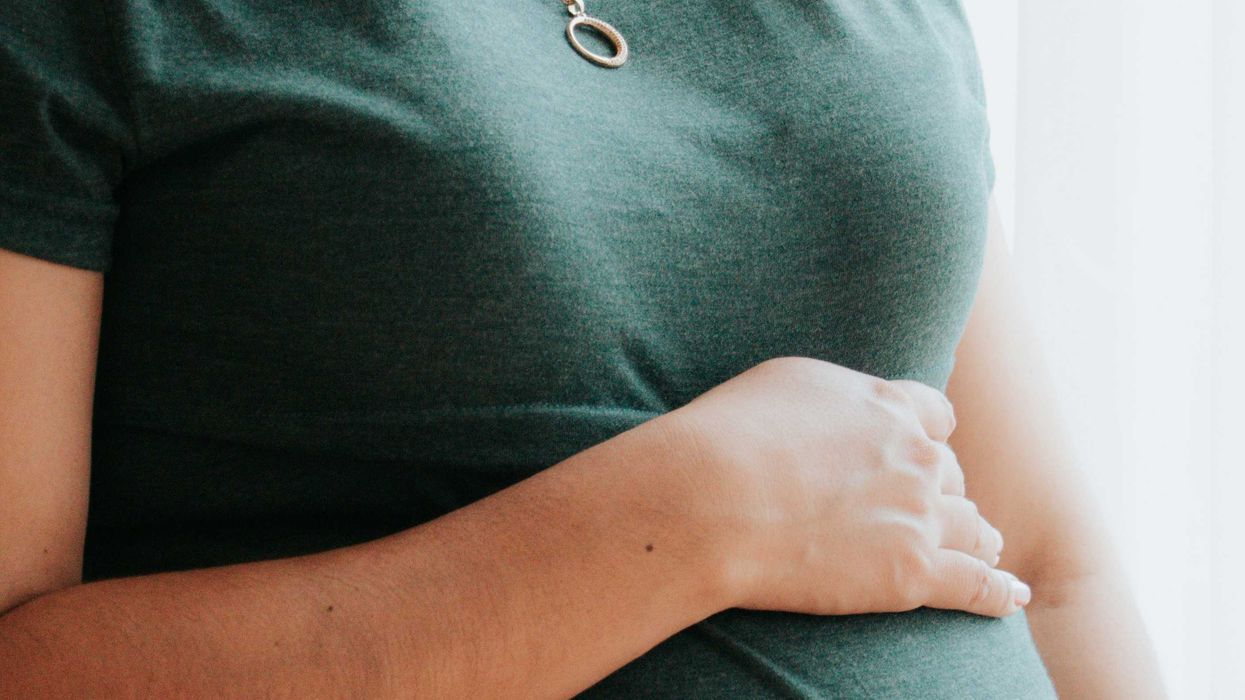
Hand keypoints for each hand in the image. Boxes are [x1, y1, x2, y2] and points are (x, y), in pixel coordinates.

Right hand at [664, 356, 1030, 617]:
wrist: (712, 496)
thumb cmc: (729, 435)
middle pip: (951, 475)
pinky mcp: (913, 573)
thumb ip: (831, 398)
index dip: (928, 437)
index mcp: (886, 406)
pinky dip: (997, 593)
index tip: (918, 451)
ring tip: (976, 551)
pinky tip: (1010, 599)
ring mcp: (920, 515)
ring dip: (972, 538)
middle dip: (938, 491)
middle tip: (916, 512)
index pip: (935, 417)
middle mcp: (915, 455)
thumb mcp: (784, 383)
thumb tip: (838, 410)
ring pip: (973, 528)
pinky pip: (976, 586)